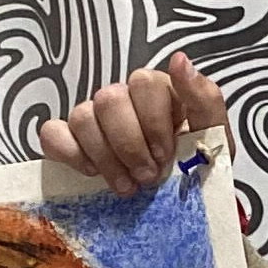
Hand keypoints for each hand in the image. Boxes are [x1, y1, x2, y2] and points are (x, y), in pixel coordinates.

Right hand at [39, 50, 228, 191]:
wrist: (181, 206)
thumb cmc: (195, 170)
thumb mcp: (215, 140)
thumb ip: (205, 100)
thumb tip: (180, 61)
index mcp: (158, 92)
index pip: (144, 83)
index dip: (153, 123)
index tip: (166, 156)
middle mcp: (123, 99)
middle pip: (109, 99)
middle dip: (129, 145)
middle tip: (147, 177)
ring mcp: (94, 118)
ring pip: (82, 117)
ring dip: (106, 157)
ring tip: (126, 186)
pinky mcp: (70, 141)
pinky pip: (52, 133)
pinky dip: (69, 154)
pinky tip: (91, 173)